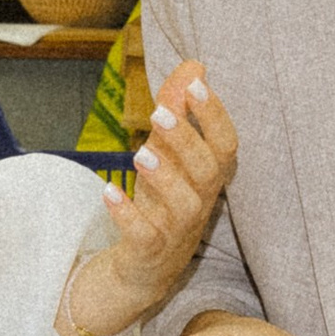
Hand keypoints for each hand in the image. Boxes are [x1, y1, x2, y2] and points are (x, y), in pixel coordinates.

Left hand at [60, 60, 239, 335]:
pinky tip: (109, 192)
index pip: (225, 145)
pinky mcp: (149, 253)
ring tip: (139, 154)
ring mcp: (177, 232)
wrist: (141, 271)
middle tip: (160, 113)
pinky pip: (144, 236)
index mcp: (207, 178)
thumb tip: (193, 64)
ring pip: (184, 206)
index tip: (197, 83)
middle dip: (186, 141)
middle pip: (207, 173)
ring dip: (164, 177)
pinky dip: (128, 215)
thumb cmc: (160, 204)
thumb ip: (177, 109)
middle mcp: (200, 204)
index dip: (214, 115)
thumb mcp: (167, 154)